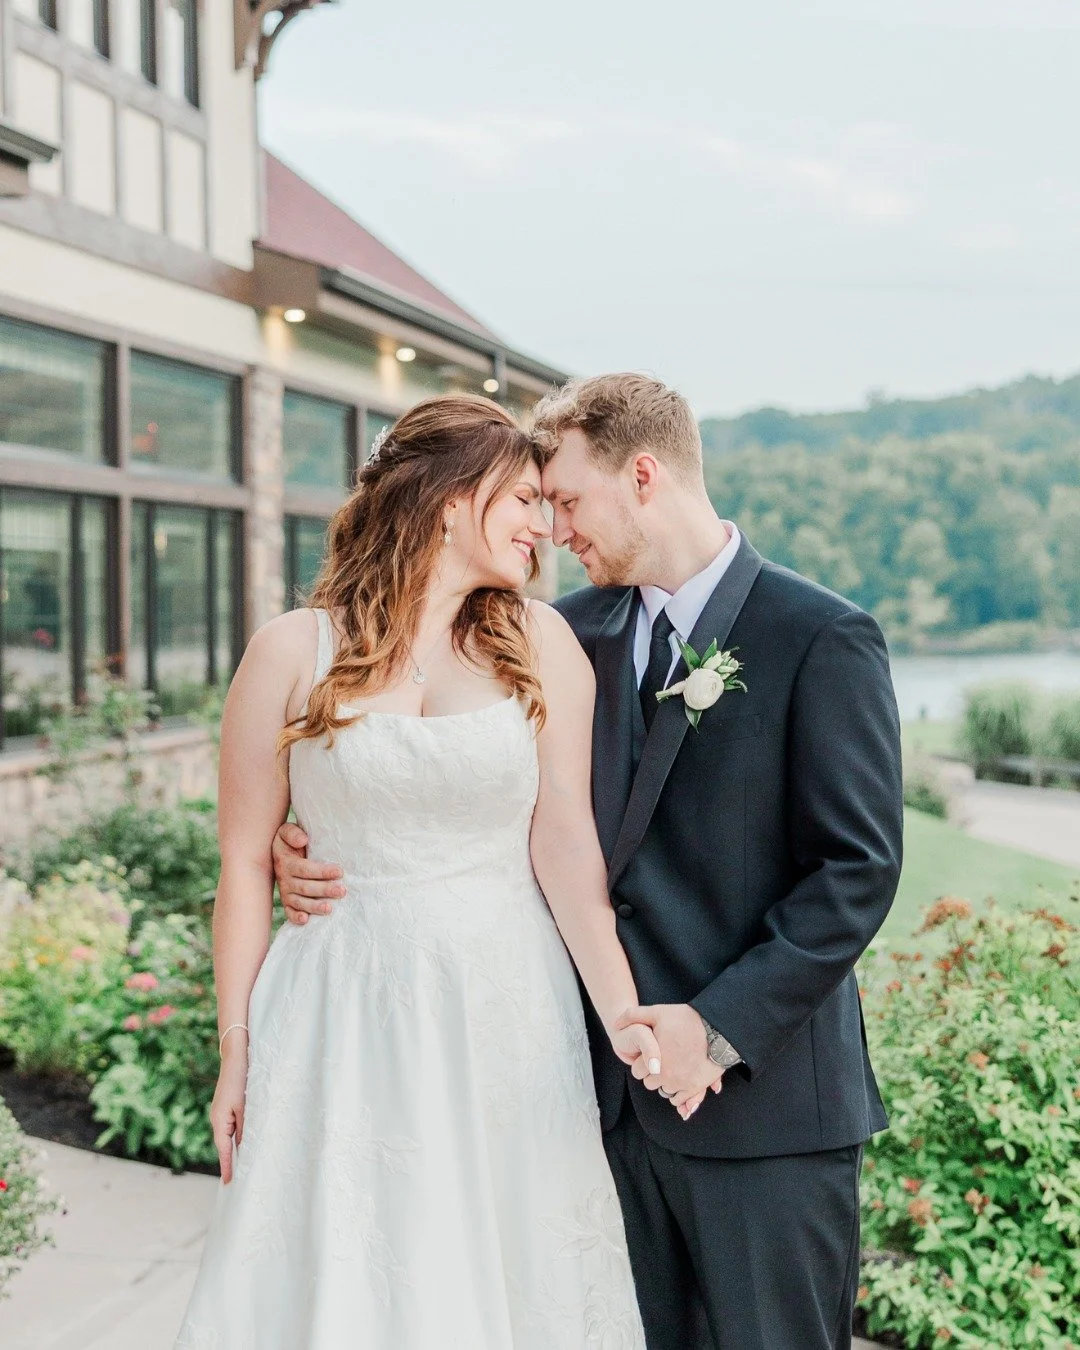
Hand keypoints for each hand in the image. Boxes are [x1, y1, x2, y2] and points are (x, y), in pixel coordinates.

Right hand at [210, 1040, 248, 1183]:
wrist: (236, 1056)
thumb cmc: (241, 1080)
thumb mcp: (245, 1106)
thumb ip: (245, 1127)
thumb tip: (245, 1147)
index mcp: (220, 1121)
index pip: (224, 1150)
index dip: (227, 1166)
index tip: (228, 1183)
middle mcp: (217, 1118)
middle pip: (224, 1145)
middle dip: (230, 1161)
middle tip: (236, 1180)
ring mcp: (221, 1113)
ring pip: (228, 1136)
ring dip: (234, 1149)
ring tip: (242, 1166)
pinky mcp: (226, 1107)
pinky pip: (230, 1127)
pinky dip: (236, 1136)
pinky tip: (243, 1141)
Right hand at [273, 821, 345, 924]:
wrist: (280, 852)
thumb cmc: (290, 841)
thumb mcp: (287, 831)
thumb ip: (292, 833)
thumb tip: (302, 840)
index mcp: (286, 862)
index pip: (305, 869)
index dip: (322, 871)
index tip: (340, 872)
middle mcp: (285, 879)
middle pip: (305, 887)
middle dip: (324, 890)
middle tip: (342, 891)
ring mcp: (286, 892)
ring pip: (299, 902)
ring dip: (314, 906)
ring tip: (329, 909)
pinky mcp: (287, 901)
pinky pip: (289, 912)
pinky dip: (296, 917)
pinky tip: (306, 920)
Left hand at [615, 1003, 725, 1119]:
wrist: (719, 1030)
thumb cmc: (687, 1020)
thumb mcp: (658, 1012)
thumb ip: (634, 1016)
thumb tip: (616, 1023)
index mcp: (654, 1061)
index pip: (637, 1071)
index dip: (642, 1061)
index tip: (651, 1053)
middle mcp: (666, 1076)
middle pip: (649, 1083)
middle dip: (652, 1073)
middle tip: (662, 1059)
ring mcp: (681, 1084)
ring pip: (664, 1091)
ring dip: (665, 1082)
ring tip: (673, 1066)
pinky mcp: (696, 1088)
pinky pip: (680, 1100)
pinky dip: (678, 1093)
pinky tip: (680, 1078)